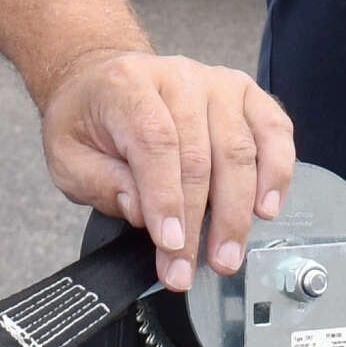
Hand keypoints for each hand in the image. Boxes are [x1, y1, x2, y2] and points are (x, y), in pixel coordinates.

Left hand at [41, 51, 297, 291]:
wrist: (105, 82)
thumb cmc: (89, 121)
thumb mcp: (68, 156)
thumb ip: (100, 183)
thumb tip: (142, 211)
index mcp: (128, 85)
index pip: (156, 143)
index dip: (166, 199)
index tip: (170, 245)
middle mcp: (178, 76)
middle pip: (199, 154)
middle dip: (197, 223)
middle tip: (189, 270)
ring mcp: (217, 82)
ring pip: (239, 150)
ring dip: (236, 212)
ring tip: (226, 256)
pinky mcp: (245, 94)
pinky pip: (274, 131)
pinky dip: (277, 172)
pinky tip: (267, 209)